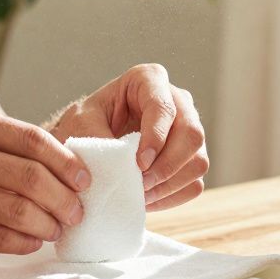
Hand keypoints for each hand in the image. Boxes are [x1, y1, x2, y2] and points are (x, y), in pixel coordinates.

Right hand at [0, 104, 90, 255]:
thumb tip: (52, 161)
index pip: (32, 139)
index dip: (67, 162)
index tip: (84, 179)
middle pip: (32, 177)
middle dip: (64, 198)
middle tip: (76, 211)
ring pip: (19, 211)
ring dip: (47, 224)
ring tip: (56, 229)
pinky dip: (22, 243)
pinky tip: (30, 243)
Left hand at [49, 64, 206, 211]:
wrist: (89, 139)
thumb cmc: (86, 123)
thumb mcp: (81, 123)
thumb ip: (97, 138)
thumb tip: (124, 167)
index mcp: (149, 80)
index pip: (164, 108)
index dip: (155, 138)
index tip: (139, 163)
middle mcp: (178, 101)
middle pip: (192, 134)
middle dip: (167, 166)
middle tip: (140, 185)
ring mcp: (189, 130)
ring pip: (198, 161)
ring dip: (170, 184)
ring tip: (140, 194)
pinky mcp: (191, 158)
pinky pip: (195, 183)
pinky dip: (172, 196)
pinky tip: (147, 198)